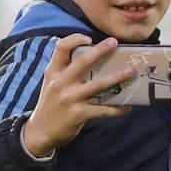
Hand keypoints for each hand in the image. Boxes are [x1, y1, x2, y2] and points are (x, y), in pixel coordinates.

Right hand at [21, 35, 135, 156]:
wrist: (40, 132)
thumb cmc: (51, 104)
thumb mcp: (51, 84)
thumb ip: (65, 71)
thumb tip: (90, 58)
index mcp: (53, 72)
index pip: (61, 48)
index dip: (75, 39)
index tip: (89, 39)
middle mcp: (60, 83)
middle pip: (82, 62)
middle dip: (100, 50)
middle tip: (114, 42)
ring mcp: (69, 99)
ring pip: (97, 85)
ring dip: (116, 77)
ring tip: (130, 72)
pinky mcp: (78, 114)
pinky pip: (102, 110)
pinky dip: (116, 108)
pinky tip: (127, 107)